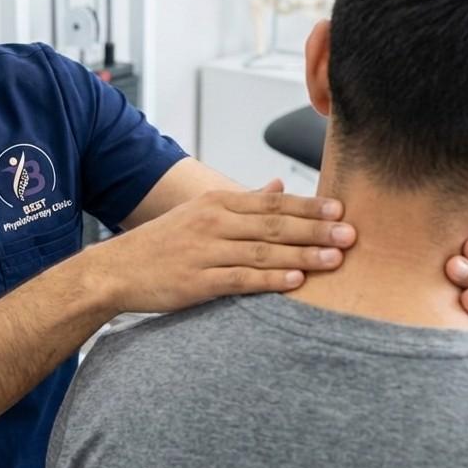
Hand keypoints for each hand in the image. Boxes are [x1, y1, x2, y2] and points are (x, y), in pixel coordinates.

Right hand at [94, 179, 356, 313]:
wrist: (116, 270)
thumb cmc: (162, 244)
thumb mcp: (200, 212)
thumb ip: (243, 201)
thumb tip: (279, 185)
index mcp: (217, 203)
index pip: (272, 202)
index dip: (309, 206)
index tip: (340, 209)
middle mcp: (213, 223)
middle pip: (274, 224)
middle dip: (316, 229)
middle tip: (351, 234)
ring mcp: (206, 252)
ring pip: (264, 251)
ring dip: (303, 254)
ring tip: (336, 259)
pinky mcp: (198, 282)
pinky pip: (242, 279)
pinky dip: (271, 279)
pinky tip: (296, 281)